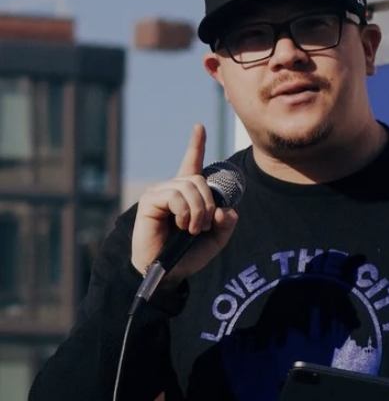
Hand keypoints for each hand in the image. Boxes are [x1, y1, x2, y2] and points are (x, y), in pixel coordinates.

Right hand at [131, 124, 238, 285]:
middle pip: (199, 179)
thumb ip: (227, 223)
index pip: (191, 163)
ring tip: (193, 229)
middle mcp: (172, 189)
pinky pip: (176, 195)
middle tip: (205, 226)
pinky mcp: (149, 200)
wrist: (167, 272)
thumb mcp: (216, 239)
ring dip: (198, 211)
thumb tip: (224, 209)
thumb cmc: (187, 255)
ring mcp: (159, 193)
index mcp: (187, 195)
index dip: (196, 145)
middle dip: (209, 204)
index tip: (199, 127)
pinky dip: (185, 212)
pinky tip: (182, 226)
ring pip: (190, 186)